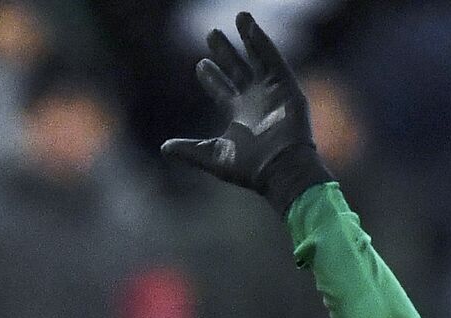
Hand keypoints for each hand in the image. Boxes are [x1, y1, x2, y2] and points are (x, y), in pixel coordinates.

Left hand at [161, 10, 332, 214]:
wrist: (281, 168)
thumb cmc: (250, 168)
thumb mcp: (213, 157)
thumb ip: (189, 150)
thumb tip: (163, 148)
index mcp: (239, 117)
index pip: (222, 90)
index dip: (211, 78)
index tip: (201, 64)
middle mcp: (255, 102)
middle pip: (238, 70)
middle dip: (225, 52)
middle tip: (212, 34)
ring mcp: (271, 93)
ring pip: (258, 59)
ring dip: (249, 39)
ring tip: (239, 16)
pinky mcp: (286, 88)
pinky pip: (274, 60)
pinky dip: (263, 43)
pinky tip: (251, 27)